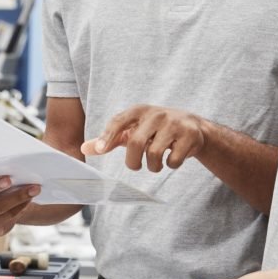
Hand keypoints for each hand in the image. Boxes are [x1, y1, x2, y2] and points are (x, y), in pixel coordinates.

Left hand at [82, 104, 207, 171]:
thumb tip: (84, 148)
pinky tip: (172, 159)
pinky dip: (171, 165)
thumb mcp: (133, 130)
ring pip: (155, 154)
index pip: (119, 121)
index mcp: (139, 111)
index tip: (101, 150)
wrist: (193, 127)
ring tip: (156, 164)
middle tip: (134, 166)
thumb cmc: (155, 130)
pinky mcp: (190, 135)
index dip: (108, 135)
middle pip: (136, 143)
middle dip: (132, 162)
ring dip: (153, 167)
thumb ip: (110, 139)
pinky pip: (173, 160)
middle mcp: (157, 114)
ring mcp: (175, 123)